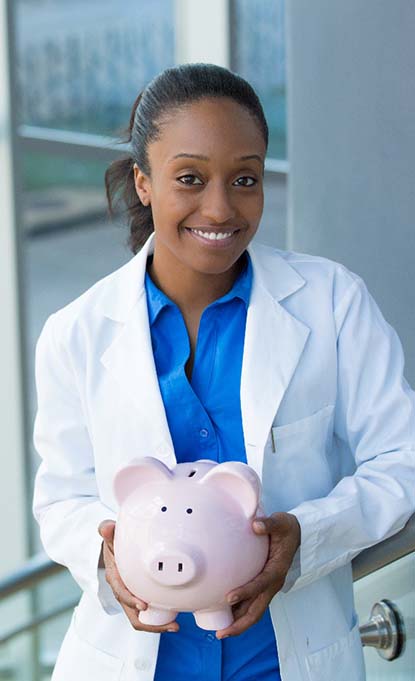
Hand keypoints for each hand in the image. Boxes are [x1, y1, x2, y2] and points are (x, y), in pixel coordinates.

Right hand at [97, 520, 179, 633]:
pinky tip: (175, 616)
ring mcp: (131, 597)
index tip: (143, 605)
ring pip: (141, 619)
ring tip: (176, 626)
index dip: (130, 600)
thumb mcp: (110, 537)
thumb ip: (107, 531)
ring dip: (157, 625)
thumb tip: (107, 527)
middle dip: (150, 624)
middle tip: (170, 625)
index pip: (121, 592)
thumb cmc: (114, 544)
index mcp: (115, 577)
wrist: (113, 550)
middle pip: (133, 615)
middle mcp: (122, 591)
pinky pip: (148, 614)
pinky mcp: (139, 598)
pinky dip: (159, 618)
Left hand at [216, 512, 300, 638]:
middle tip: (221, 634)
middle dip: (240, 624)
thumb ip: (269, 524)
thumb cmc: (287, 528)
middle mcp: (273, 583)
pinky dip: (241, 612)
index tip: (228, 597)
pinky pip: (253, 603)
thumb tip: (255, 525)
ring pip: (255, 610)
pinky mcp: (265, 585)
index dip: (245, 592)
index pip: (260, 584)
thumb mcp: (281, 522)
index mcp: (276, 570)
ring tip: (221, 632)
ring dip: (239, 623)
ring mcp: (269, 587)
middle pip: (257, 610)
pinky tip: (226, 613)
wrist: (299, 533)